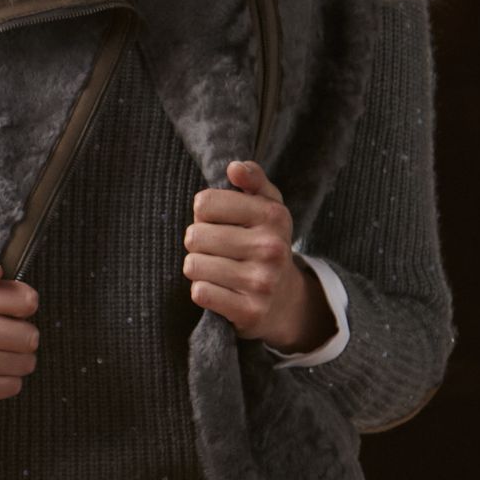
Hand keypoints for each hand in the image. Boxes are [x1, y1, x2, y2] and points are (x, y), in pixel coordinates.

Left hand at [183, 159, 335, 351]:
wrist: (286, 300)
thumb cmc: (266, 243)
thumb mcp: (268, 207)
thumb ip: (253, 180)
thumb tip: (234, 167)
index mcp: (273, 215)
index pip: (204, 203)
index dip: (204, 213)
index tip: (219, 221)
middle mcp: (271, 247)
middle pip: (194, 235)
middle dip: (198, 242)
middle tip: (217, 249)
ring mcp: (262, 281)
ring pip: (193, 265)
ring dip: (198, 268)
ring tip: (217, 269)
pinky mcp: (250, 311)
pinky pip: (201, 292)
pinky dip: (203, 290)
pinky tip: (220, 289)